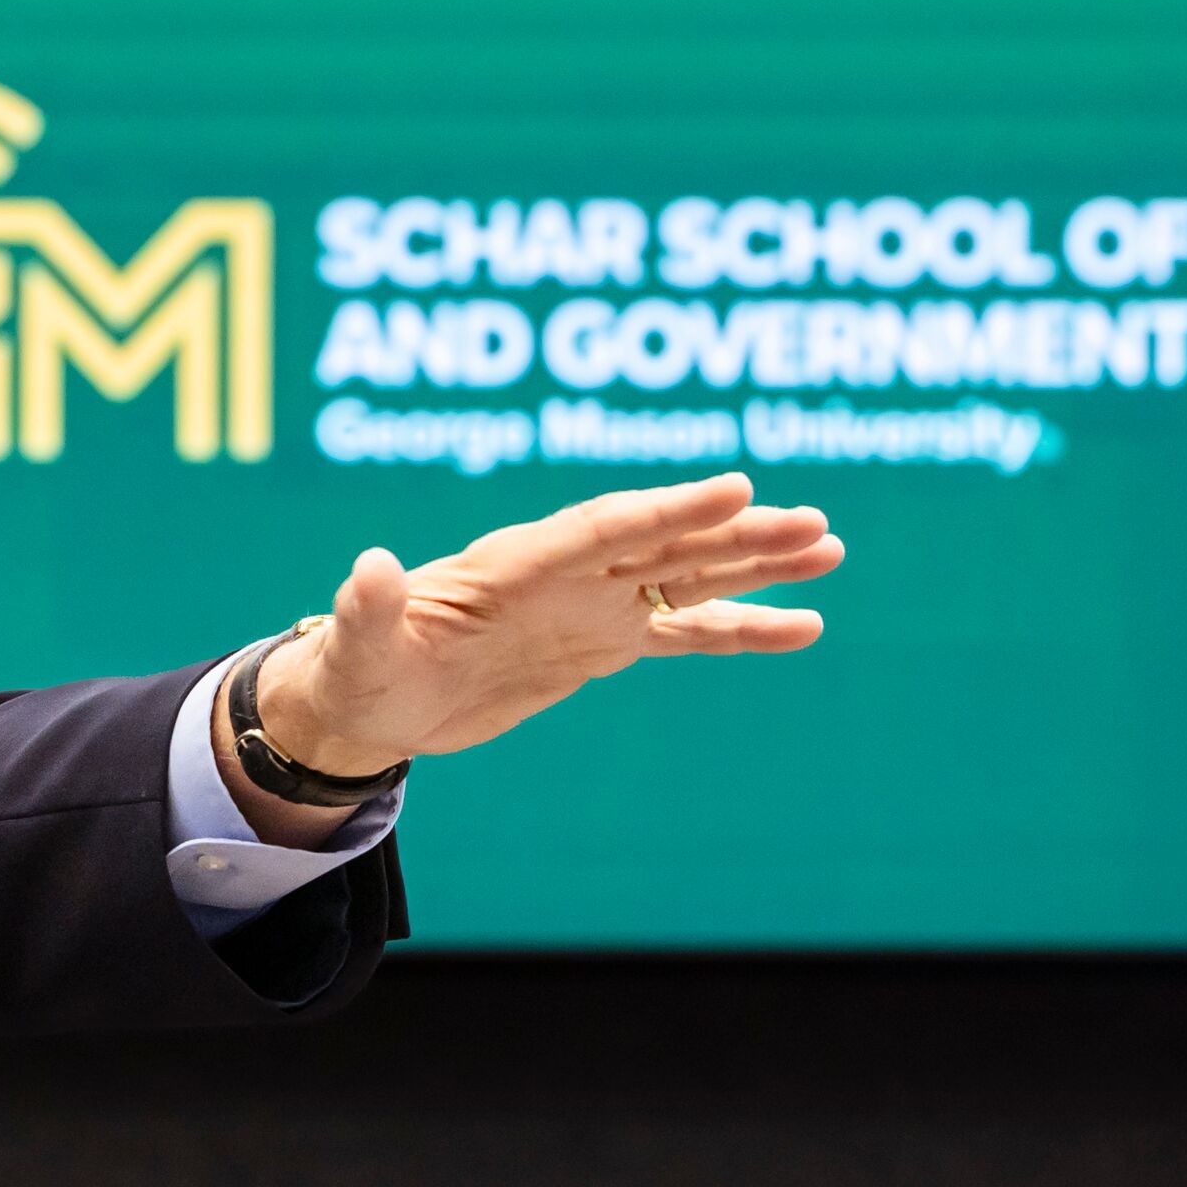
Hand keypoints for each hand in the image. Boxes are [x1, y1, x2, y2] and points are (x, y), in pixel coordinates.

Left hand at [230, 475, 844, 845]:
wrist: (370, 699)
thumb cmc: (358, 668)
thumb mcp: (356, 646)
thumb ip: (367, 607)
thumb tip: (368, 566)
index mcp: (515, 564)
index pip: (605, 528)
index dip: (669, 510)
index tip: (735, 488)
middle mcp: (565, 573)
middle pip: (665, 542)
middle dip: (738, 533)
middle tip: (814, 523)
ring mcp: (591, 604)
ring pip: (689, 574)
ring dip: (757, 562)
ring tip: (830, 549)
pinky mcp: (604, 641)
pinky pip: (687, 631)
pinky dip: (744, 628)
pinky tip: (805, 624)